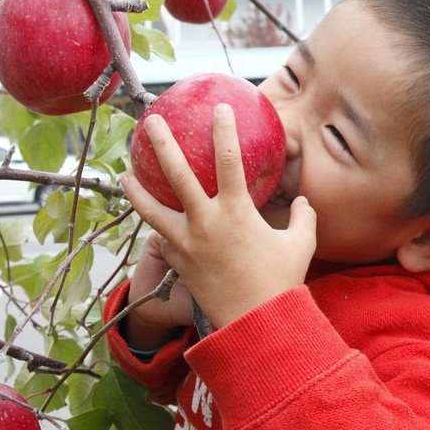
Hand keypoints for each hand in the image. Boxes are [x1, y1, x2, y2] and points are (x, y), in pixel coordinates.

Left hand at [121, 106, 316, 329]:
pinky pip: (161, 239)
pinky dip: (154, 227)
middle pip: (177, 174)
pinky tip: (149, 219)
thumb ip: (302, 217)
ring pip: (152, 210)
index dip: (223, 130)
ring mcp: (187, 243)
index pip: (229, 160)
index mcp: (237, 212)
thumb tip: (304, 202)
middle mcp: (206, 222)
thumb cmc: (279, 282)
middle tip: (152, 121)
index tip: (219, 107)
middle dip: (164, 144)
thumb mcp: (300, 244)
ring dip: (137, 190)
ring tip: (125, 174)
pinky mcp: (178, 262)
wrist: (254, 322)